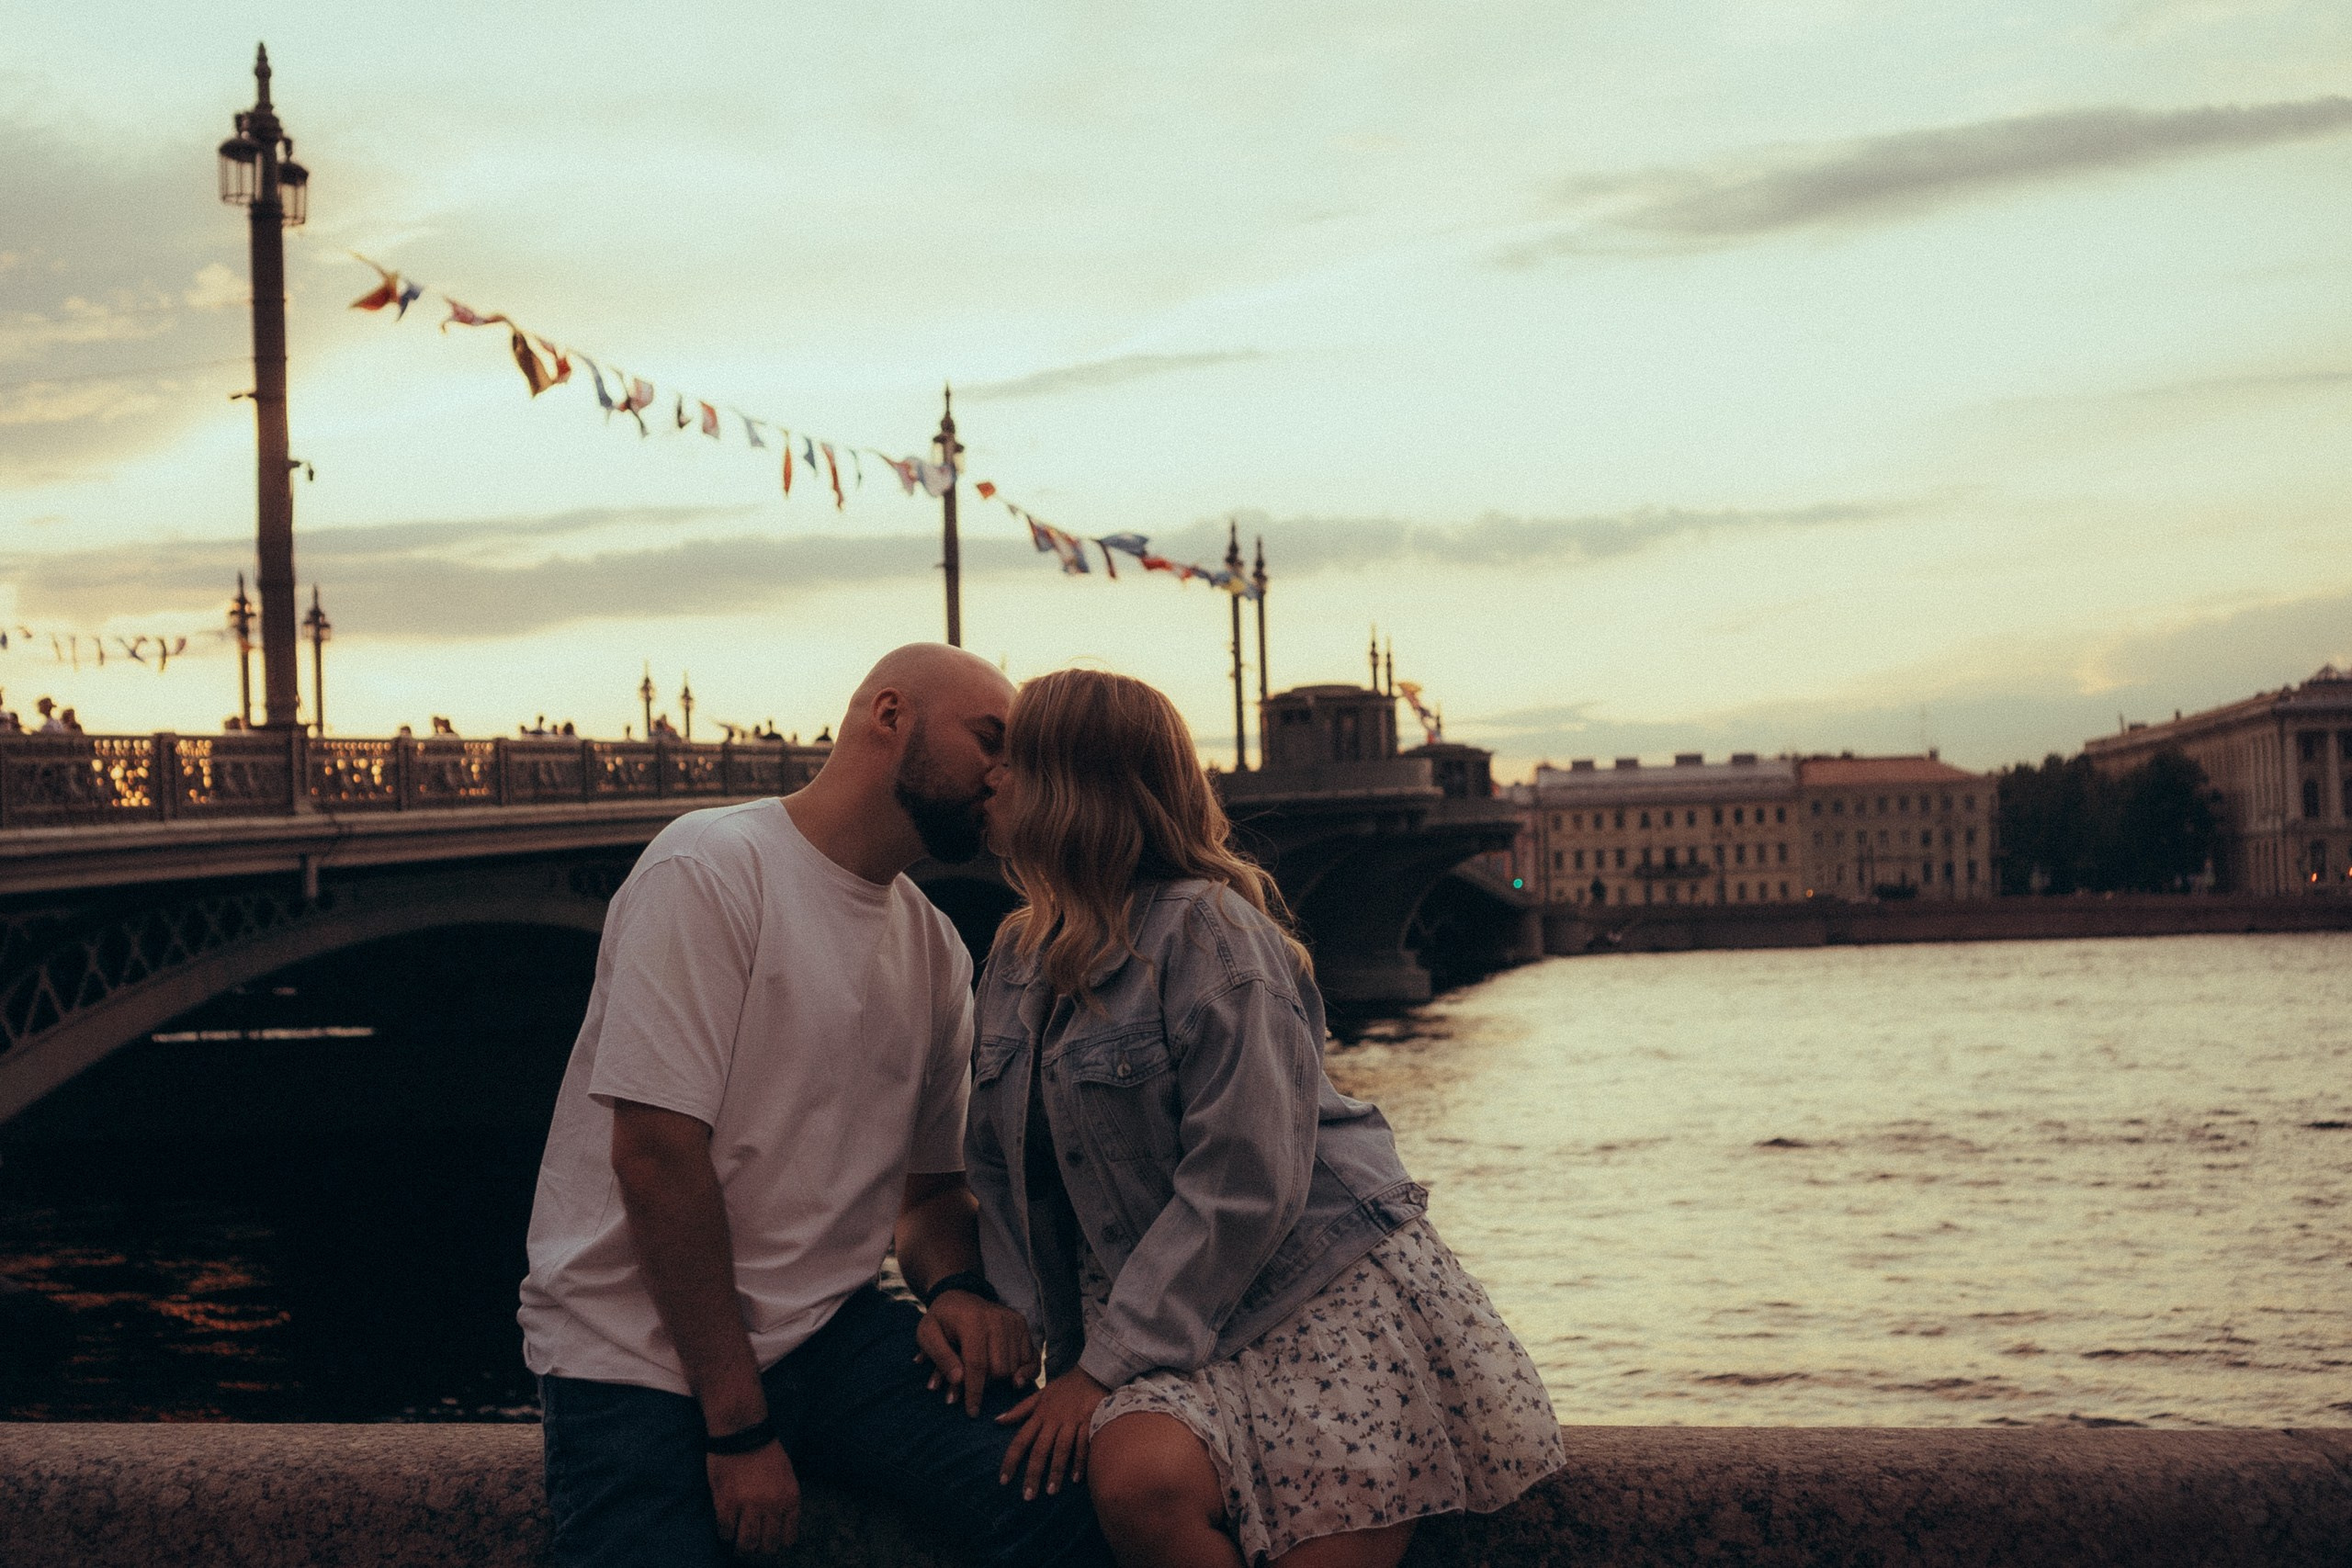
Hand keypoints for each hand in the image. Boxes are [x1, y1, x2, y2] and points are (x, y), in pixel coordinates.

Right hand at [707, 1441, 797, 1560]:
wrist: (742, 1431)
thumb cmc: (765, 1451)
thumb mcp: (787, 1475)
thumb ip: (785, 1500)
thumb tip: (781, 1524)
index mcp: (790, 1499)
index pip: (788, 1538)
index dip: (778, 1543)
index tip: (769, 1540)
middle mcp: (772, 1506)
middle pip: (768, 1546)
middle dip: (760, 1548)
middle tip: (752, 1544)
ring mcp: (749, 1506)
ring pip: (747, 1544)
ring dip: (742, 1547)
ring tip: (737, 1544)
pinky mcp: (727, 1503)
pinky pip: (725, 1532)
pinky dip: (725, 1535)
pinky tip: (726, 1528)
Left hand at [917, 1292, 1037, 1416]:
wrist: (958, 1295)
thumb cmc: (940, 1320)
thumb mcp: (927, 1335)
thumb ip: (940, 1358)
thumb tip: (959, 1380)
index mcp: (971, 1322)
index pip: (977, 1364)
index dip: (974, 1391)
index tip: (972, 1411)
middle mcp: (996, 1319)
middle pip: (999, 1369)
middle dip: (986, 1384)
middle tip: (973, 1384)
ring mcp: (1012, 1320)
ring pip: (1014, 1366)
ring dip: (1001, 1379)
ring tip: (986, 1375)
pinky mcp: (1021, 1323)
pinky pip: (1030, 1357)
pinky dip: (1024, 1371)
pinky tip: (1015, 1380)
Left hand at [996, 1368, 1108, 1500]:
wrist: (1092, 1371)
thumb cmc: (1064, 1387)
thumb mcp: (1040, 1395)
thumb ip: (1020, 1410)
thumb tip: (997, 1421)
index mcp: (1039, 1415)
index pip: (1020, 1440)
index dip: (1011, 1460)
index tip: (1004, 1480)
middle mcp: (1053, 1420)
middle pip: (1040, 1449)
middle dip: (1033, 1473)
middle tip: (1028, 1496)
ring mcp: (1072, 1422)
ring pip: (1061, 1449)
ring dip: (1056, 1471)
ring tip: (1051, 1491)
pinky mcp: (1090, 1421)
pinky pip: (1084, 1444)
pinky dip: (1081, 1461)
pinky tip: (1076, 1478)